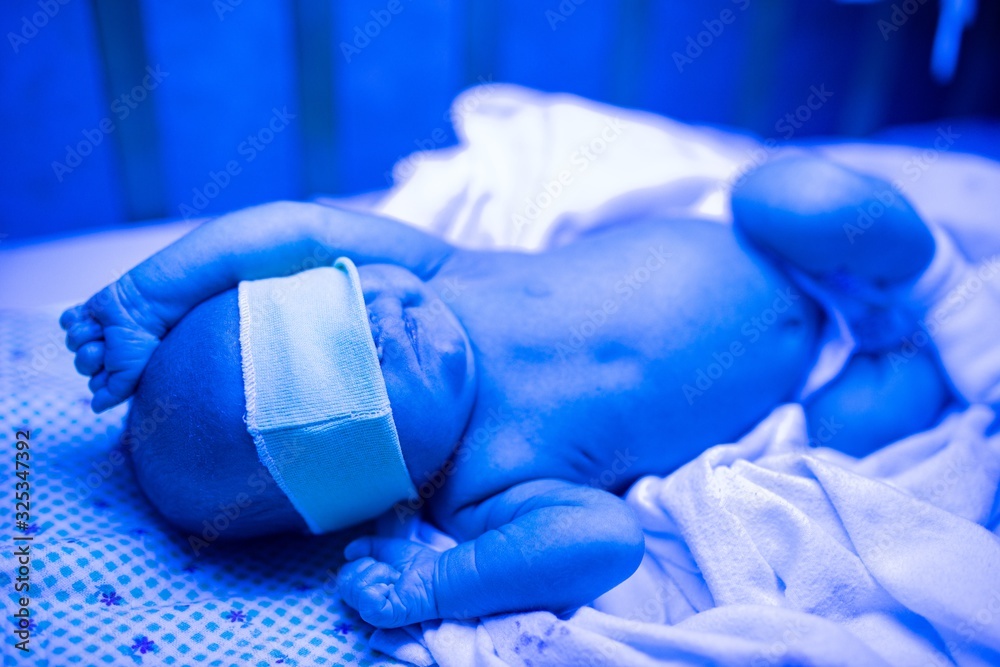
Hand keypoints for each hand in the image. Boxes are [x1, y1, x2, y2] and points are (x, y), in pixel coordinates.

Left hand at [60, 273, 168, 411]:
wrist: (142, 306)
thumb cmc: (142, 341)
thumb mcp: (132, 376)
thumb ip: (113, 395)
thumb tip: (95, 408)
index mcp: (115, 369)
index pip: (95, 385)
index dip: (103, 376)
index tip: (118, 365)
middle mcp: (103, 353)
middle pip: (81, 365)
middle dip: (94, 355)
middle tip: (112, 344)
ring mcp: (92, 333)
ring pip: (72, 343)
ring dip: (90, 334)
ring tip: (108, 327)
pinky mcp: (83, 315)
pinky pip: (67, 322)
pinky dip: (79, 318)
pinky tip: (96, 316)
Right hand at [337, 537, 441, 627]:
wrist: (438, 574)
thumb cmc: (417, 564)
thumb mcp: (388, 548)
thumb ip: (367, 546)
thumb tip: (347, 552)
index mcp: (366, 590)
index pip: (344, 577)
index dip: (360, 564)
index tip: (382, 563)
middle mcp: (366, 603)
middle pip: (344, 584)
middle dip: (369, 568)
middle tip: (392, 572)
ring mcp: (373, 613)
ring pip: (355, 588)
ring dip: (379, 574)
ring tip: (397, 579)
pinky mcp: (383, 617)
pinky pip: (366, 599)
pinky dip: (378, 588)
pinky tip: (394, 589)